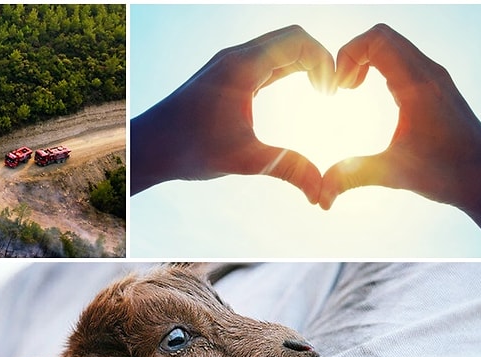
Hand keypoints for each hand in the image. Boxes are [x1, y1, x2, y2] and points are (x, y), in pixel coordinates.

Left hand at [131, 25, 334, 202]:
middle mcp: (233, 58)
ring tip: (320, 91)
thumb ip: (289, 170)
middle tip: (331, 91)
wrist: (147, 149)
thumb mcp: (245, 160)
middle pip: (290, 37)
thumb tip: (323, 195)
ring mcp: (226, 64)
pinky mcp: (222, 76)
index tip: (333, 94)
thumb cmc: (189, 150)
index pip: (298, 41)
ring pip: (276, 48)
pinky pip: (263, 61)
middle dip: (318, 59)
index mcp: (241, 67)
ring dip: (302, 63)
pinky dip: (285, 69)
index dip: (325, 61)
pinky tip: (296, 91)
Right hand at [320, 24, 480, 243]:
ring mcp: (434, 76)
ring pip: (393, 45)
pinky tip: (369, 93)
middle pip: (382, 36)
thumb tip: (320, 197)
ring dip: (366, 59)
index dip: (348, 54)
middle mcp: (428, 73)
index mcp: (417, 85)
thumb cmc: (448, 173)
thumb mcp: (393, 173)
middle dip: (352, 55)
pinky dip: (379, 65)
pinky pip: (402, 57)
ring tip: (350, 89)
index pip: (377, 39)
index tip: (338, 87)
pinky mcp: (436, 84)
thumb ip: (352, 177)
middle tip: (341, 87)